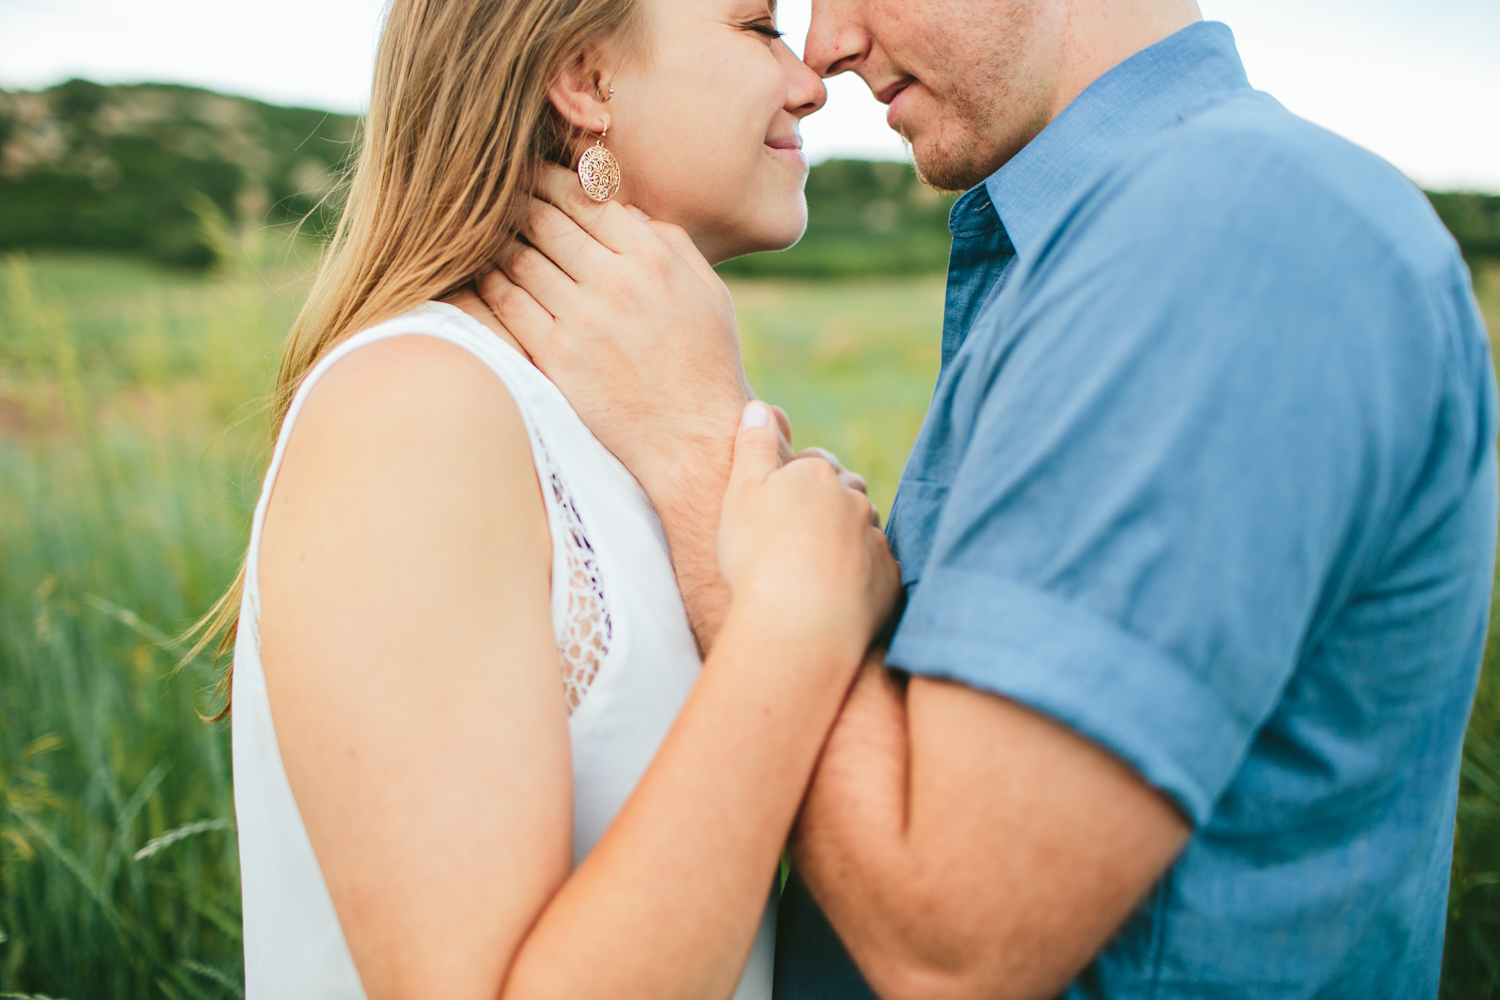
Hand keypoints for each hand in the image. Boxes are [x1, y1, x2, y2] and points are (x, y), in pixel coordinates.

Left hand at [478, 164, 748, 498]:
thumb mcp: (708, 292)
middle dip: (518, 197)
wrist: (694, 436)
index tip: (535, 170)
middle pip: (546, 218)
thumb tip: (626, 211)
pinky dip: (488, 279)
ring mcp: (582, 320)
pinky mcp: (557, 356)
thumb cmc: (706, 362)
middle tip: (497, 187)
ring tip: (482, 223)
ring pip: (520, 256)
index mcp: (653, 258)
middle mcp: (615, 282)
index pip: (588, 197)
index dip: (553, 176)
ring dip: (497, 234)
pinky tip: (479, 269)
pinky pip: (508, 303)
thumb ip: (671, 243)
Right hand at [720, 402, 899, 663]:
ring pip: (864, 531)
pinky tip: (837, 594)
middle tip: (800, 533)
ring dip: (848, 540)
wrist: (797, 621)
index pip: (816, 461)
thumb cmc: (758, 552)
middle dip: (831, 505)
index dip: (799, 476)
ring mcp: (875, 539)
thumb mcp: (742, 490)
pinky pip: (878, 570)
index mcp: (818, 474)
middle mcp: (855, 500)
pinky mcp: (890, 579)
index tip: (782, 500)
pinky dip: (862, 576)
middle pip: (848, 493)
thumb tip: (761, 406)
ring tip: (817, 567)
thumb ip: (754, 444)